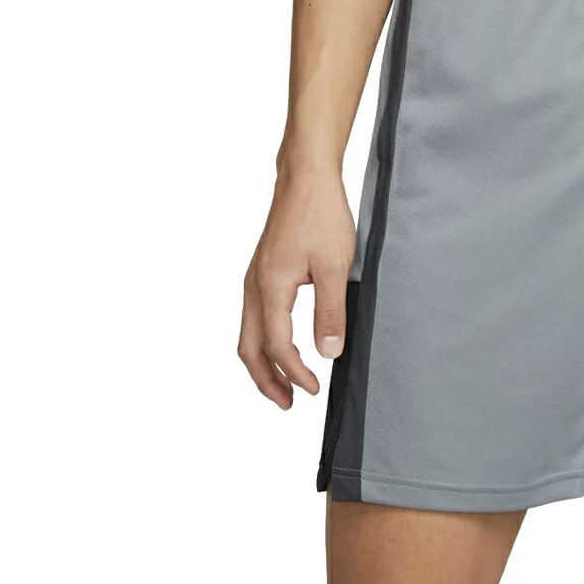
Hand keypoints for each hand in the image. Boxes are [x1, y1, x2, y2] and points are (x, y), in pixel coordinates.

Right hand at [238, 169, 355, 407]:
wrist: (306, 178)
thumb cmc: (321, 215)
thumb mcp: (334, 267)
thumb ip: (330, 312)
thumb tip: (328, 353)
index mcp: (270, 286)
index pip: (278, 345)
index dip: (295, 372)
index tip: (314, 389)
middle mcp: (253, 286)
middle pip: (249, 348)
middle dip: (266, 380)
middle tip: (287, 404)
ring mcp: (254, 279)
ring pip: (248, 334)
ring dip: (263, 363)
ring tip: (283, 385)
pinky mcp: (261, 272)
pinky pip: (254, 317)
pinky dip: (263, 341)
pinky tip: (281, 346)